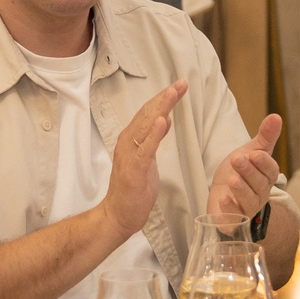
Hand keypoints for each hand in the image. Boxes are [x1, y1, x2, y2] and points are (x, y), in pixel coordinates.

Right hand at [100, 81, 189, 240]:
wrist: (118, 215)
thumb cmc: (133, 189)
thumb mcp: (148, 160)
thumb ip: (153, 139)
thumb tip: (164, 119)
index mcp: (131, 139)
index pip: (148, 113)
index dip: (163, 98)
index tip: (179, 85)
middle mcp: (128, 142)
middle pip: (147, 114)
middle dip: (165, 97)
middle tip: (181, 83)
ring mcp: (130, 155)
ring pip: (146, 126)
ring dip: (160, 108)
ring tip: (172, 93)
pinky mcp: (134, 170)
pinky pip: (145, 149)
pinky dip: (153, 134)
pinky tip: (162, 121)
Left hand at [208, 112, 283, 220]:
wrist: (222, 192)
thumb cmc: (239, 171)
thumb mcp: (251, 151)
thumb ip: (265, 137)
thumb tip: (276, 116)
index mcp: (266, 177)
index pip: (270, 171)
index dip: (263, 163)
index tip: (254, 154)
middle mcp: (260, 193)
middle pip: (259, 184)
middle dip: (249, 172)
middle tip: (237, 159)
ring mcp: (247, 208)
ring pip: (248, 200)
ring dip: (241, 190)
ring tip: (233, 180)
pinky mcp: (233, 219)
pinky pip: (235, 216)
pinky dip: (230, 209)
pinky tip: (223, 198)